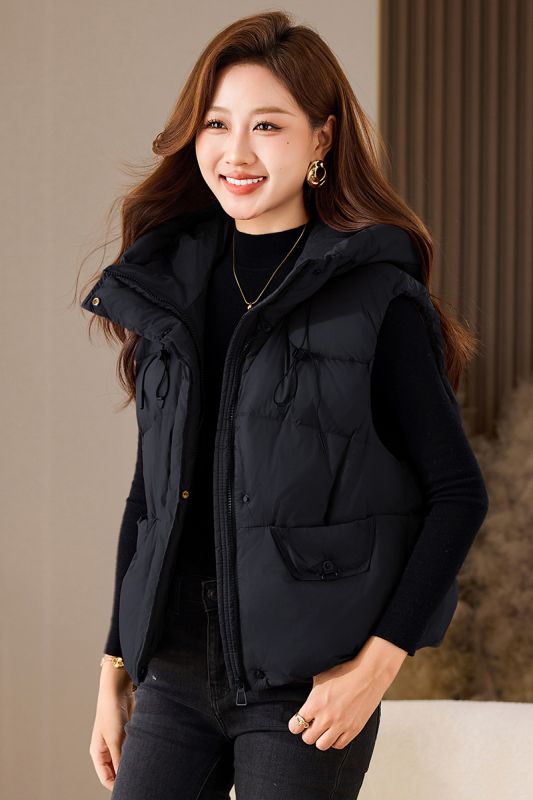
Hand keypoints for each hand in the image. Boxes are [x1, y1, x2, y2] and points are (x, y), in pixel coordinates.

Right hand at [89, 663, 135, 790]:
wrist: (118, 690)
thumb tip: (125, 778)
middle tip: (141, 778)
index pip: (106, 778)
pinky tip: (146, 753)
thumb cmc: (111, 712)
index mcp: (98, 754)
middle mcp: (107, 750)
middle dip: (127, 775)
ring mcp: (118, 742)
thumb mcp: (115, 739)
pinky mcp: (127, 734)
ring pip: (126, 760)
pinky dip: (138, 752)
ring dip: (133, 762)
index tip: (131, 788)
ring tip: (144, 765)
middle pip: (116, 771)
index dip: (117, 786)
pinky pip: (132, 749)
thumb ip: (119, 760)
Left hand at [288, 635, 407, 749]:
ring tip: (323, 729)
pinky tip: (335, 730)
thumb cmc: (344, 670)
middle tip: (312, 724)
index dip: (294, 724)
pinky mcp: (354, 729)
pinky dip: (335, 740)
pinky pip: (339, 745)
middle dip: (307, 731)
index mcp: (314, 703)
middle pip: (307, 738)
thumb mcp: (320, 677)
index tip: (298, 721)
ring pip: (322, 745)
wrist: (369, 673)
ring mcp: (341, 725)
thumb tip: (295, 683)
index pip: (295, 726)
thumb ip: (309, 690)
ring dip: (320, 738)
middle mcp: (326, 717)